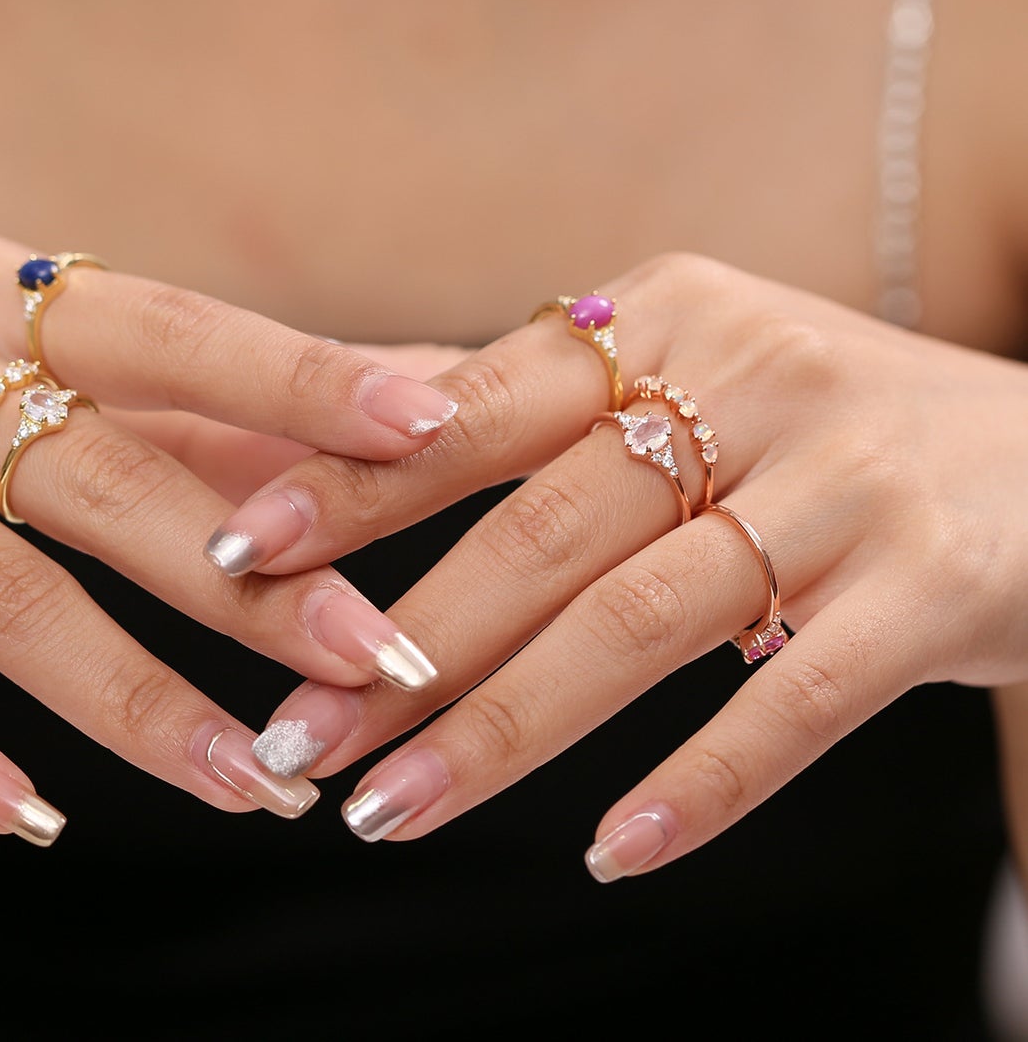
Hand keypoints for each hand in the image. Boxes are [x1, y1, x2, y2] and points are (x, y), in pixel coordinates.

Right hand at [0, 233, 460, 840]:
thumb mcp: (2, 339)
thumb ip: (168, 390)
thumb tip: (346, 417)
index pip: (177, 333)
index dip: (304, 376)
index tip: (437, 417)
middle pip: (106, 474)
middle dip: (252, 575)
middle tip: (383, 657)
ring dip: (131, 699)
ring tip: (251, 784)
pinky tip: (25, 818)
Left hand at [208, 252, 1027, 874]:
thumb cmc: (821, 423)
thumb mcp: (686, 371)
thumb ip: (530, 400)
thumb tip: (350, 416)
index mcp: (662, 315)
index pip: (473, 407)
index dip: (350, 486)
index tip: (233, 559)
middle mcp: (750, 374)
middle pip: (540, 530)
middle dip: (404, 647)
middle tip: (290, 740)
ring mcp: (846, 477)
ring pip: (640, 622)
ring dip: (505, 732)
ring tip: (389, 815)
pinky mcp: (934, 583)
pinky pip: (794, 700)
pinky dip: (697, 786)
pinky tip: (607, 853)